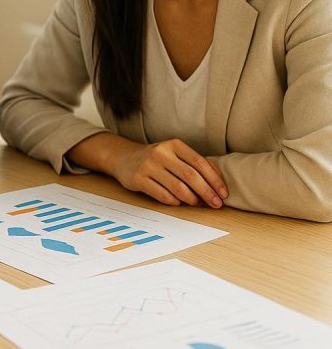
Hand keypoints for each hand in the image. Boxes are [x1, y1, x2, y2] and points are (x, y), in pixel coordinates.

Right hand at [110, 138, 228, 207]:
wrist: (124, 158)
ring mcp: (148, 166)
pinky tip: (178, 202)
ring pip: (178, 188)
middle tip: (216, 204)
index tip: (223, 194)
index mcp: (174, 144)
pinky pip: (163, 195)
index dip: (214, 180)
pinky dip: (175, 202)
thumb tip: (218, 182)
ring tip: (196, 203)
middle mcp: (161, 153)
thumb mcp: (175, 154)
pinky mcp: (138, 179)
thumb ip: (196, 163)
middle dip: (207, 192)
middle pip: (191, 176)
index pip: (200, 163)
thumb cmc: (157, 159)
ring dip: (191, 199)